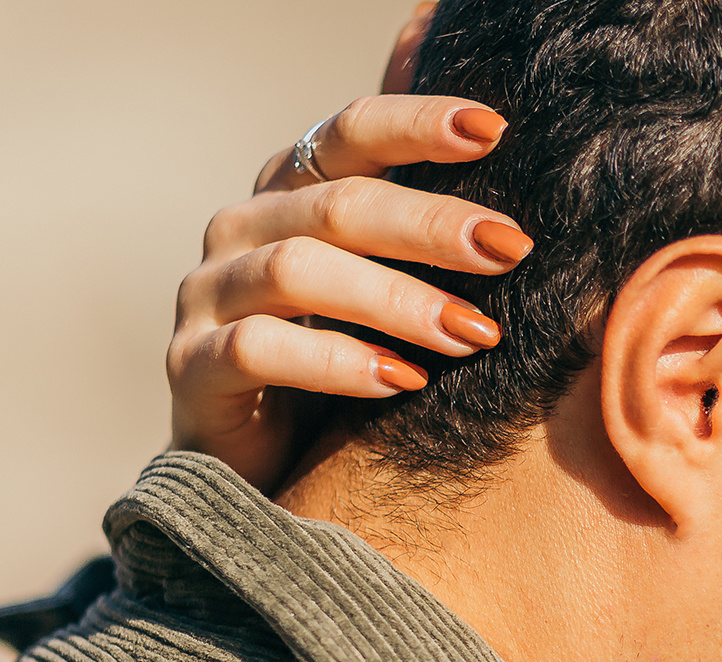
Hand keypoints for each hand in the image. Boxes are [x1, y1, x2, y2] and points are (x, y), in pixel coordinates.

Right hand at [167, 8, 533, 489]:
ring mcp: (211, 293)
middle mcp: (245, 228)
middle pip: (337, 204)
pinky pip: (259, 349)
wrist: (256, 459)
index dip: (417, 125)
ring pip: (299, 271)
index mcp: (295, 192)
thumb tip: (507, 158)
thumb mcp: (387, 287)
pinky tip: (401, 380)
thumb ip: (429, 230)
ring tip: (475, 333)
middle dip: (431, 223)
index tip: (494, 129)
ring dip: (396, 299)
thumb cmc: (343, 359)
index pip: (352, 134)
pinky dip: (337, 361)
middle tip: (510, 249)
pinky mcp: (192, 364)